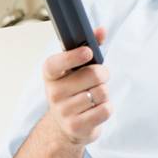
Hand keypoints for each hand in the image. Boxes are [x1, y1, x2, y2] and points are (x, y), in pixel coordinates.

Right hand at [42, 25, 109, 146]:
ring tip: (94, 96)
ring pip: (101, 93)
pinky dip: (107, 108)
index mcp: (50, 74)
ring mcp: (63, 111)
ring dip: (104, 93)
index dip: (73, 56)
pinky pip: (105, 110)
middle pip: (92, 75)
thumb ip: (89, 46)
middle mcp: (53, 93)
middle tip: (98, 79)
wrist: (66, 125)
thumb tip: (101, 30)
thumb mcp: (77, 68)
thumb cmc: (74, 90)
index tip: (87, 52)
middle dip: (103, 74)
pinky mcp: (76, 127)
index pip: (56, 63)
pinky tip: (96, 109)